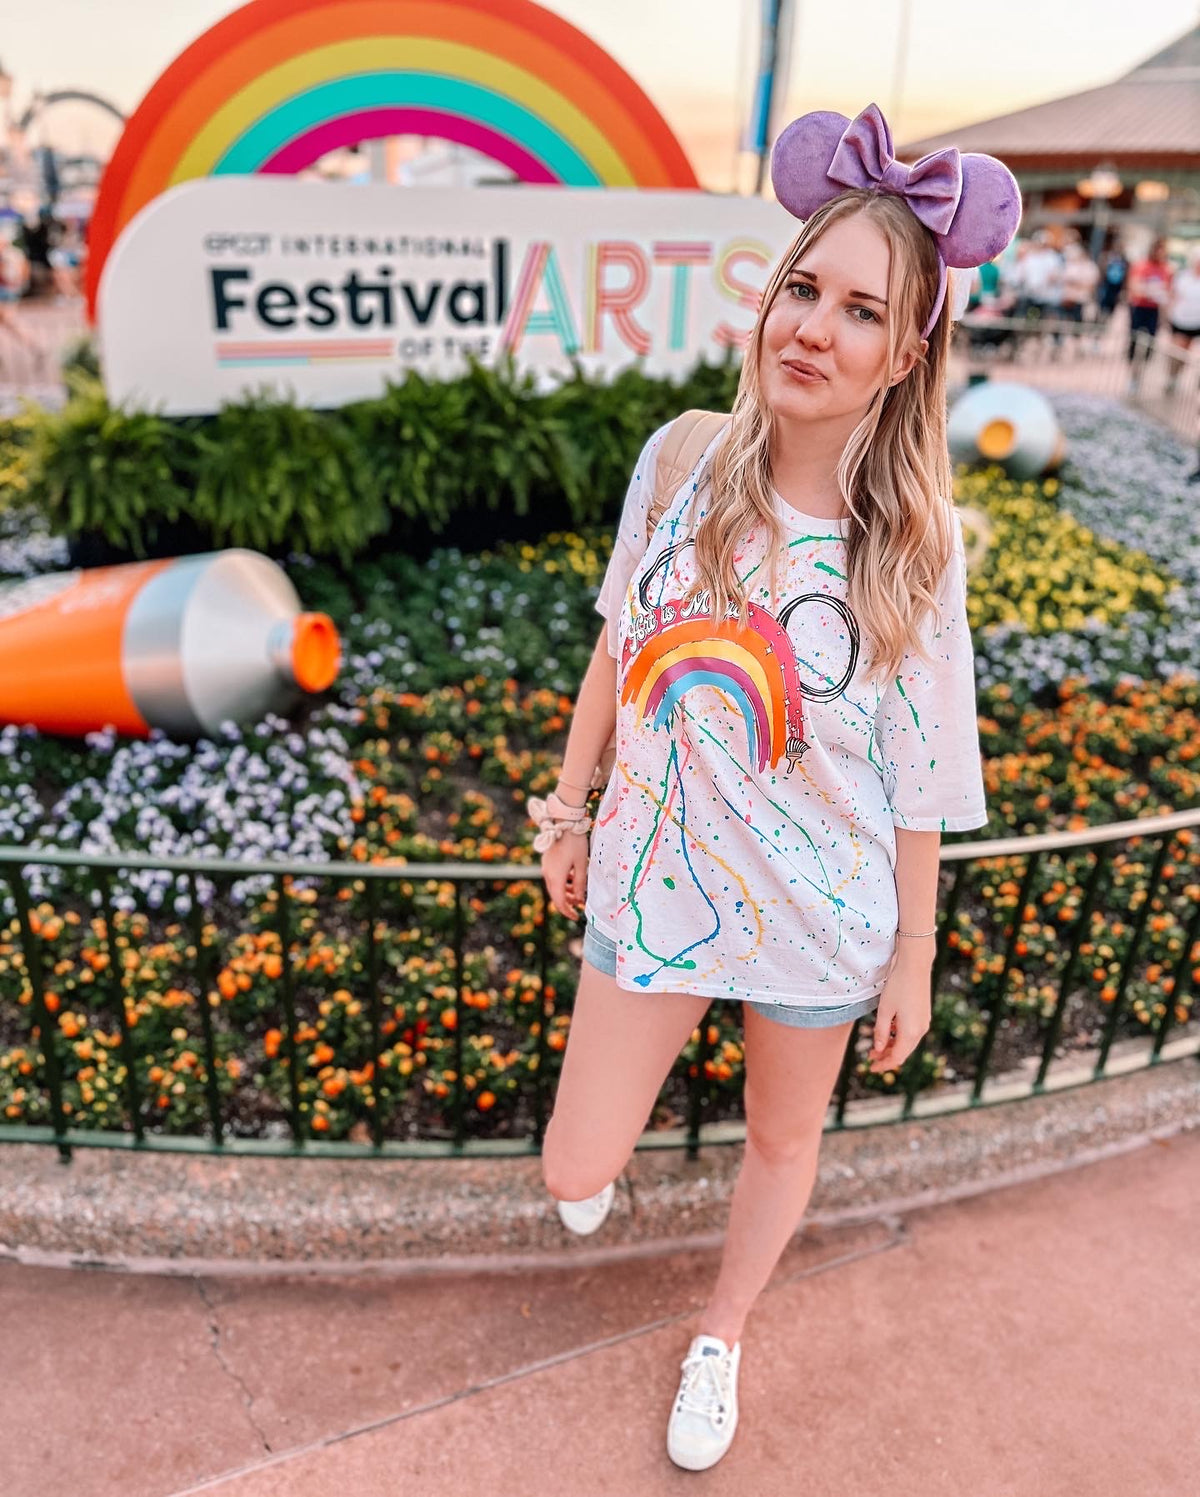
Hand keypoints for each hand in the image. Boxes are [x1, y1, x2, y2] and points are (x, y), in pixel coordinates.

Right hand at [539, 830, 588, 920]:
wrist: (564, 823)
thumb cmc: (575, 843)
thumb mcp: (581, 865)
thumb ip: (580, 884)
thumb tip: (579, 900)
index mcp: (556, 877)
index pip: (560, 902)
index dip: (568, 912)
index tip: (576, 917)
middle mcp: (548, 874)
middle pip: (555, 896)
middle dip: (567, 904)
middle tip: (578, 908)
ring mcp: (546, 867)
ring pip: (554, 887)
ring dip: (565, 893)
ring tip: (577, 895)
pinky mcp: (547, 862)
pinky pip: (553, 878)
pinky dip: (562, 883)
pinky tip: (572, 880)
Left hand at [868, 945, 932, 1075]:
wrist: (915, 966)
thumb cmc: (898, 987)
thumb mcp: (884, 1011)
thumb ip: (881, 1032)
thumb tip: (878, 1049)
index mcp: (910, 1032)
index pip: (897, 1058)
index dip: (883, 1065)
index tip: (871, 1068)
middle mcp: (920, 1030)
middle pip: (903, 1052)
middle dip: (887, 1057)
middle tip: (870, 1057)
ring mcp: (924, 1023)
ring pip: (907, 1043)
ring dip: (893, 1046)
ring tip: (877, 1046)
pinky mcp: (923, 1015)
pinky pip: (911, 1032)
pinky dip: (899, 1036)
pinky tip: (888, 1031)